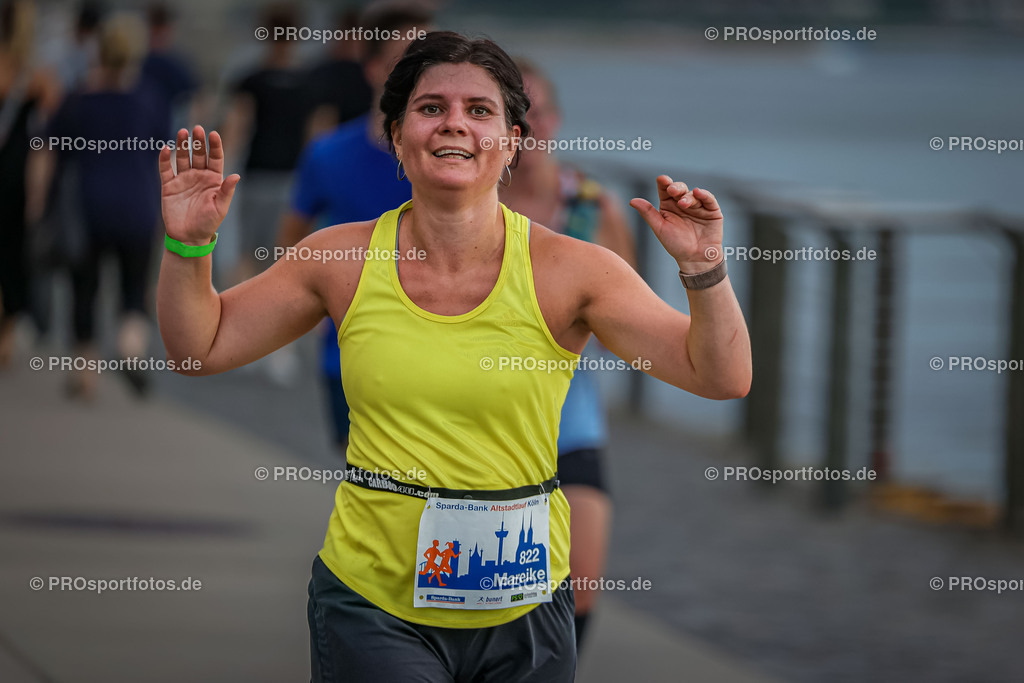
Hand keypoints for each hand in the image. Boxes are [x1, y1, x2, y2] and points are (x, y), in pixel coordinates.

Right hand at [159, 126, 239, 244]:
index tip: (213, 134)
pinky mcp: (169, 186)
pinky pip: (166, 169)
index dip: (214, 146)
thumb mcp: (220, 207)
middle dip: (198, 142)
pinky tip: (165, 148)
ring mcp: (183, 180)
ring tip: (183, 132)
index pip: (215, 159)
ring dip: (182, 145)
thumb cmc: (208, 223)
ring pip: (182, 158)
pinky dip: (164, 159)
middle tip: (197, 129)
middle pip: (198, 154)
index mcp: (213, 180)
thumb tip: (236, 176)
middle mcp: (198, 176)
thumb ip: (226, 191)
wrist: (188, 237)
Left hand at [629, 175, 723, 273]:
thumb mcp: (660, 228)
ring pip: (693, 194)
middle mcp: (683, 204)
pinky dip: (704, 195)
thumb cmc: (676, 245)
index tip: (661, 179)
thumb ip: (648, 213)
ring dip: (688, 196)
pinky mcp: (712, 211)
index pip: (665, 190)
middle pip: (679, 189)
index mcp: (669, 206)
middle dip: (676, 187)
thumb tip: (632, 200)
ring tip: (683, 203)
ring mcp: (698, 206)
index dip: (664, 183)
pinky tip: (698, 192)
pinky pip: (709, 199)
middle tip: (672, 190)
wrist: (695, 259)